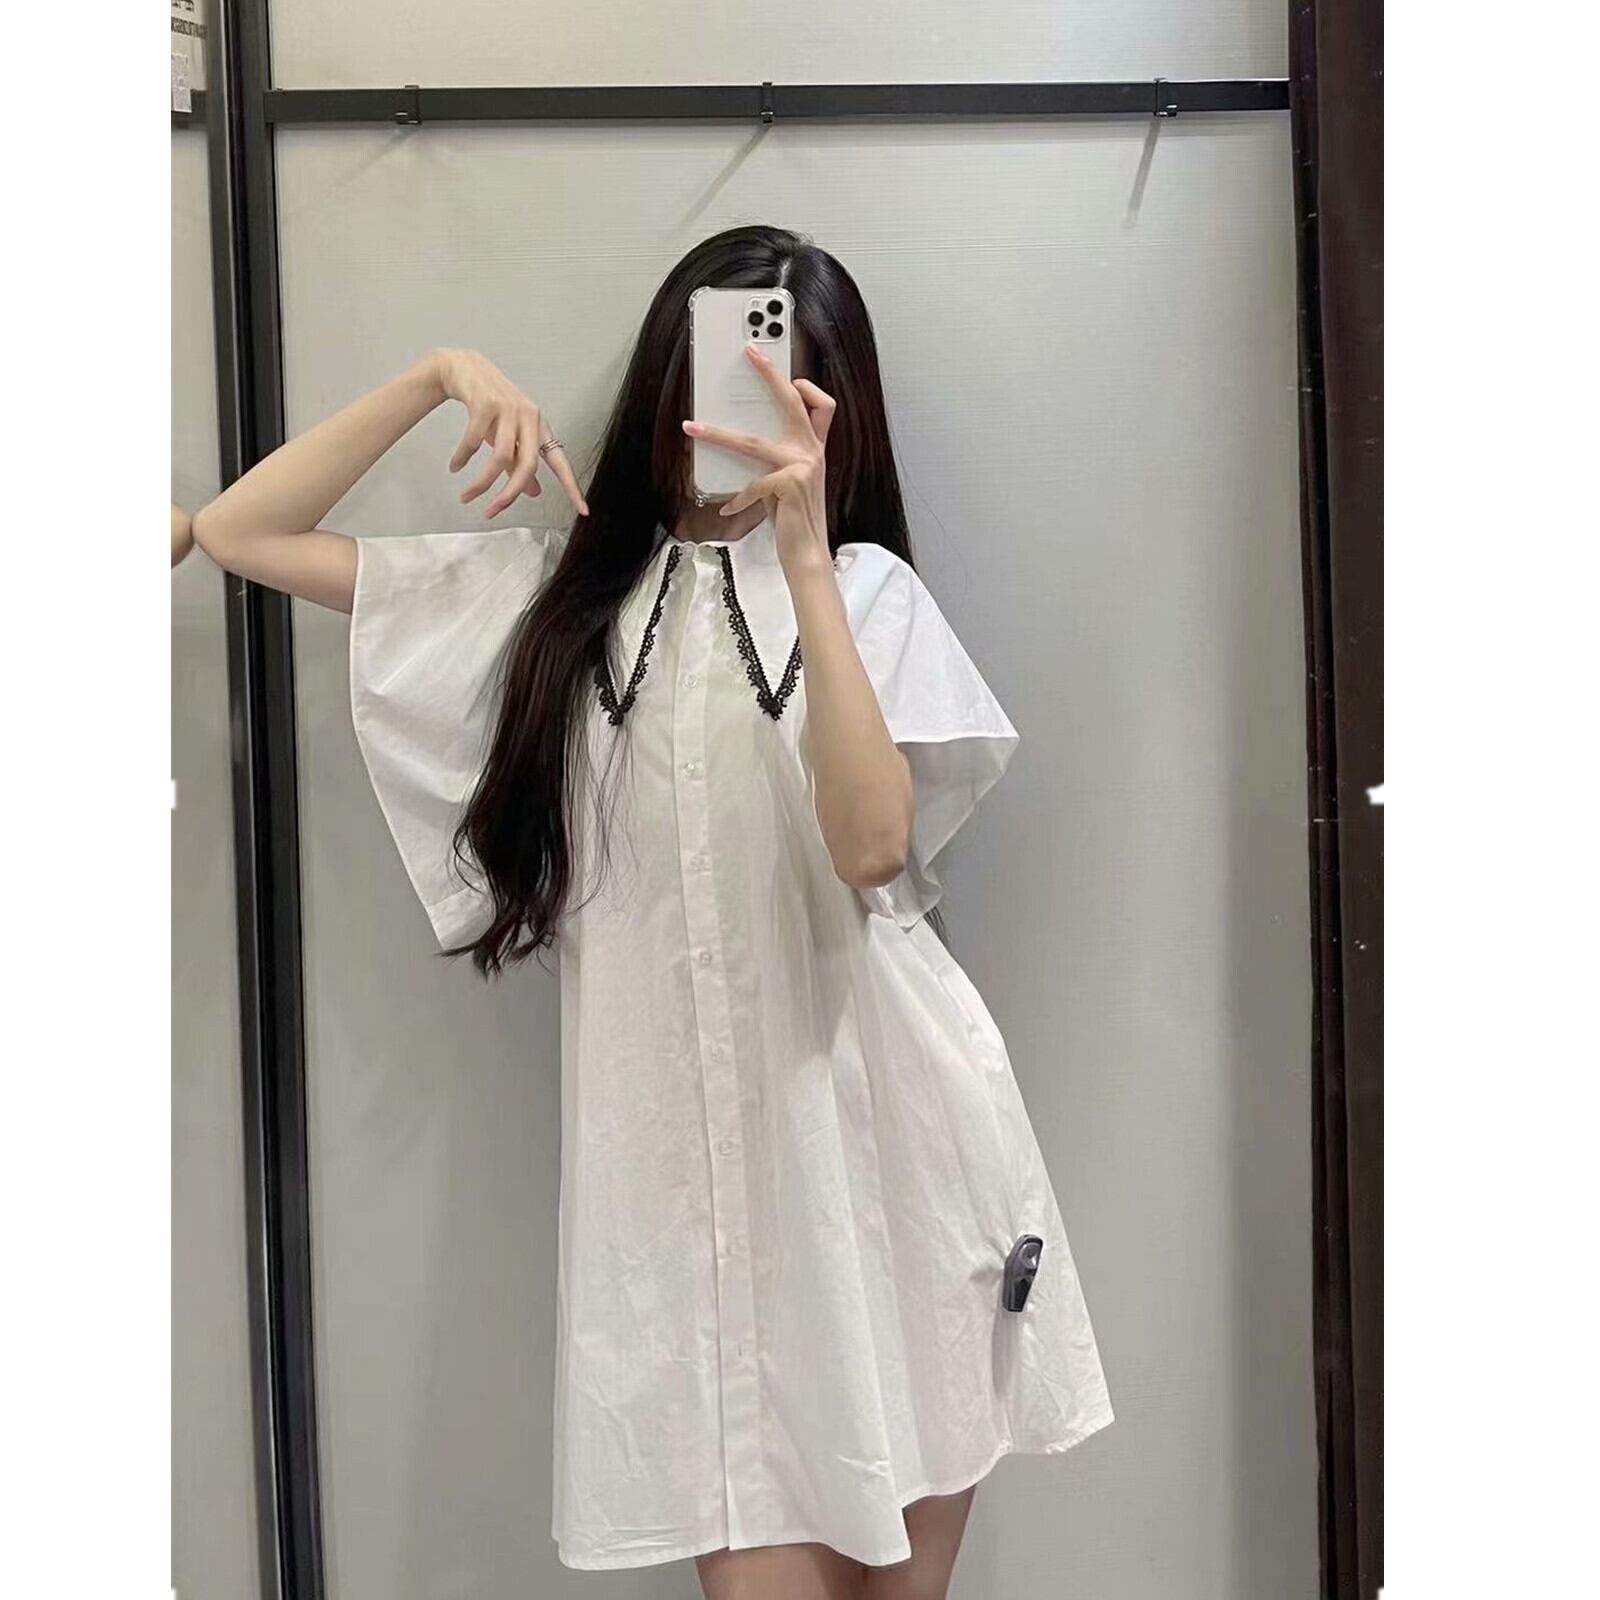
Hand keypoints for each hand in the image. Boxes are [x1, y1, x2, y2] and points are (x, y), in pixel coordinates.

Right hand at [433, 347, 588, 518]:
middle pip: (528, 465)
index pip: (560, 462)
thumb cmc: (490, 406)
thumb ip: (520, 463)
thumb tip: (534, 493)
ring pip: (500, 456)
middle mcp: (530, 417)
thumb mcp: (508, 436)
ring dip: (481, 482)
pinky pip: (474, 440)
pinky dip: (463, 457)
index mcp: (540, 428)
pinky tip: (455, 466)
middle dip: (509, 494)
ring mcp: (509, 408)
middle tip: (492, 512)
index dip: (571, 487)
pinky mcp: (486, 402)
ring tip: (467, 496)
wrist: (465, 369)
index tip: (583, 510)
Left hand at [681, 343, 835, 571]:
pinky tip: (728, 510)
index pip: (821, 406)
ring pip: (753, 442)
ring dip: (718, 434)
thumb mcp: (787, 484)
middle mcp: (812, 452)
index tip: (787, 373)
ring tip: (694, 428)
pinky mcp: (789, 484)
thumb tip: (741, 445)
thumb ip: (776, 462)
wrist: (808, 554)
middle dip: (770, 373)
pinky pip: (753, 483)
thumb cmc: (794, 520)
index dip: (807, 386)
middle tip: (751, 352)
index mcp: (814, 449)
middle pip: (792, 401)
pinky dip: (738, 498)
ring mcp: (802, 466)